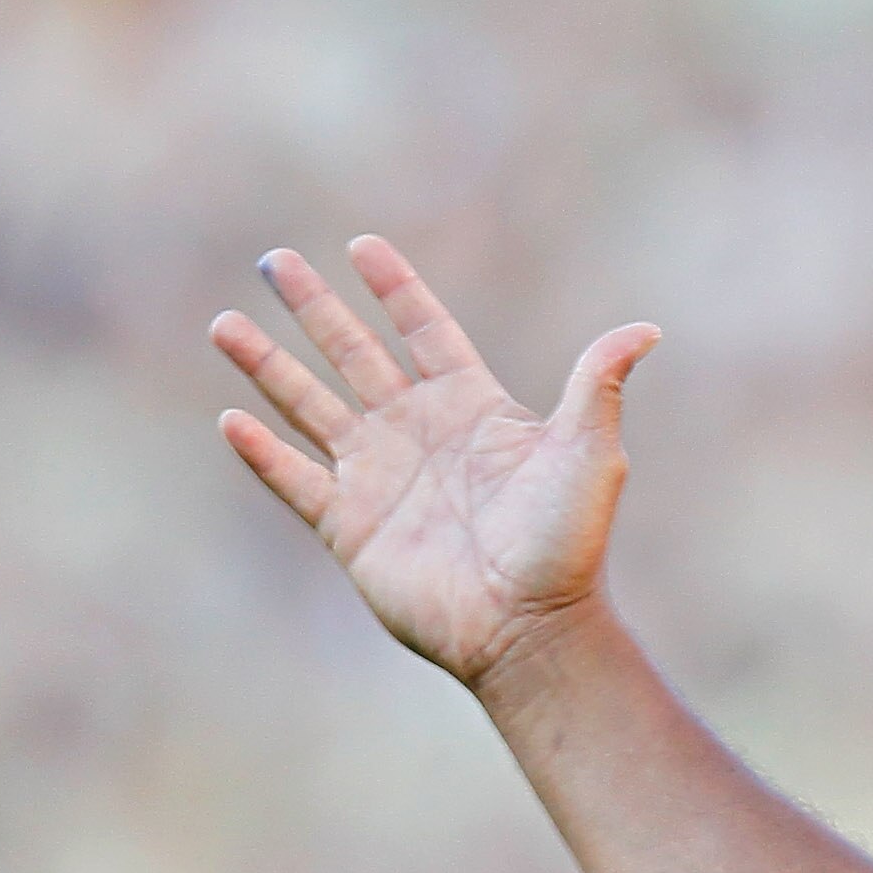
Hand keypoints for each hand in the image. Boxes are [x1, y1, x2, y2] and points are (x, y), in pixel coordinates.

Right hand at [210, 238, 660, 692]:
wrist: (529, 627)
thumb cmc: (565, 542)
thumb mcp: (589, 450)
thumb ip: (598, 381)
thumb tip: (647, 329)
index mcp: (470, 406)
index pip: (424, 331)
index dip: (395, 289)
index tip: (360, 246)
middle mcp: (418, 434)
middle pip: (353, 354)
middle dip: (314, 308)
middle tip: (273, 260)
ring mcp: (379, 479)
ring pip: (309, 406)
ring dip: (267, 365)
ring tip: (224, 321)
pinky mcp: (351, 527)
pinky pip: (295, 480)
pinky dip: (261, 453)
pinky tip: (230, 418)